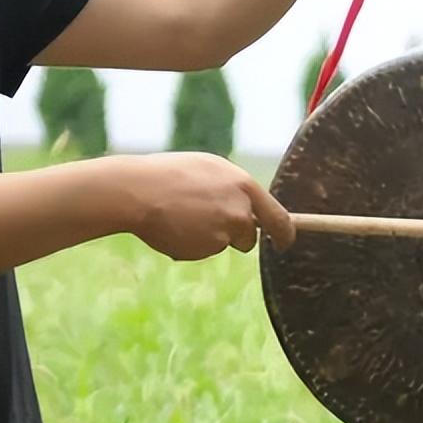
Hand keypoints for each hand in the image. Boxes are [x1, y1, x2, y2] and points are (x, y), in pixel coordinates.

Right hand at [119, 153, 294, 260]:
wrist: (137, 190)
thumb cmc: (167, 175)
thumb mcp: (208, 171)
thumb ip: (232, 190)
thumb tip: (248, 207)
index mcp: (243, 185)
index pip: (278, 215)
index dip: (285, 233)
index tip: (285, 242)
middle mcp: (241, 209)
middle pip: (250, 236)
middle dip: (237, 238)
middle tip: (214, 228)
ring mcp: (226, 230)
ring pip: (223, 243)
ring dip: (208, 238)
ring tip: (181, 217)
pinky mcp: (209, 246)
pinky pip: (203, 250)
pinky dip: (191, 245)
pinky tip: (173, 228)